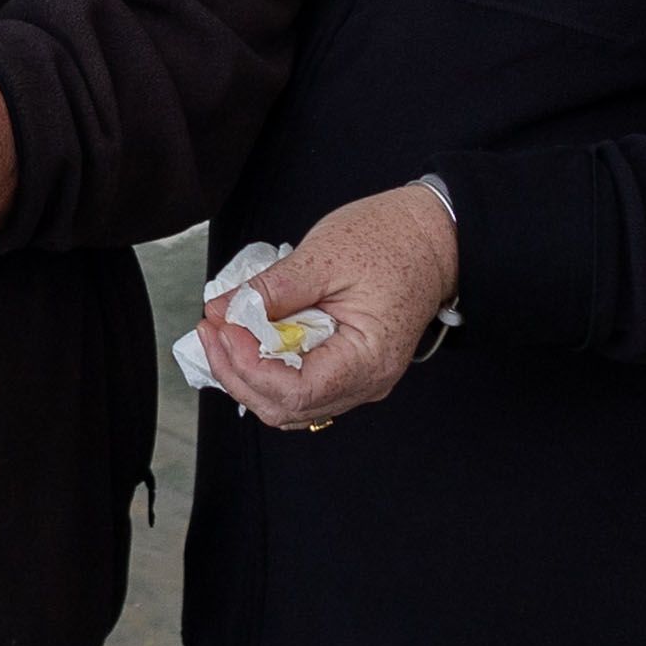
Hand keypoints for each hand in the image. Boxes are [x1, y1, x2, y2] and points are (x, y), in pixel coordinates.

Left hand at [189, 186, 458, 428]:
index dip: (249, 366)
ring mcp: (358, 380)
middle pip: (285, 408)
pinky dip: (265, 371)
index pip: (296, 392)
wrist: (434, 237)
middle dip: (238, 374)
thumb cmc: (392, 241)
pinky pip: (299, 387)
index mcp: (368, 360)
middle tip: (211, 329)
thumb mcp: (325, 256)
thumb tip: (223, 311)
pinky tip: (246, 341)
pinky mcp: (347, 368)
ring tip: (223, 333)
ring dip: (247, 375)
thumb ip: (271, 290)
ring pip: (288, 405)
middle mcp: (366, 382)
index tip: (224, 328)